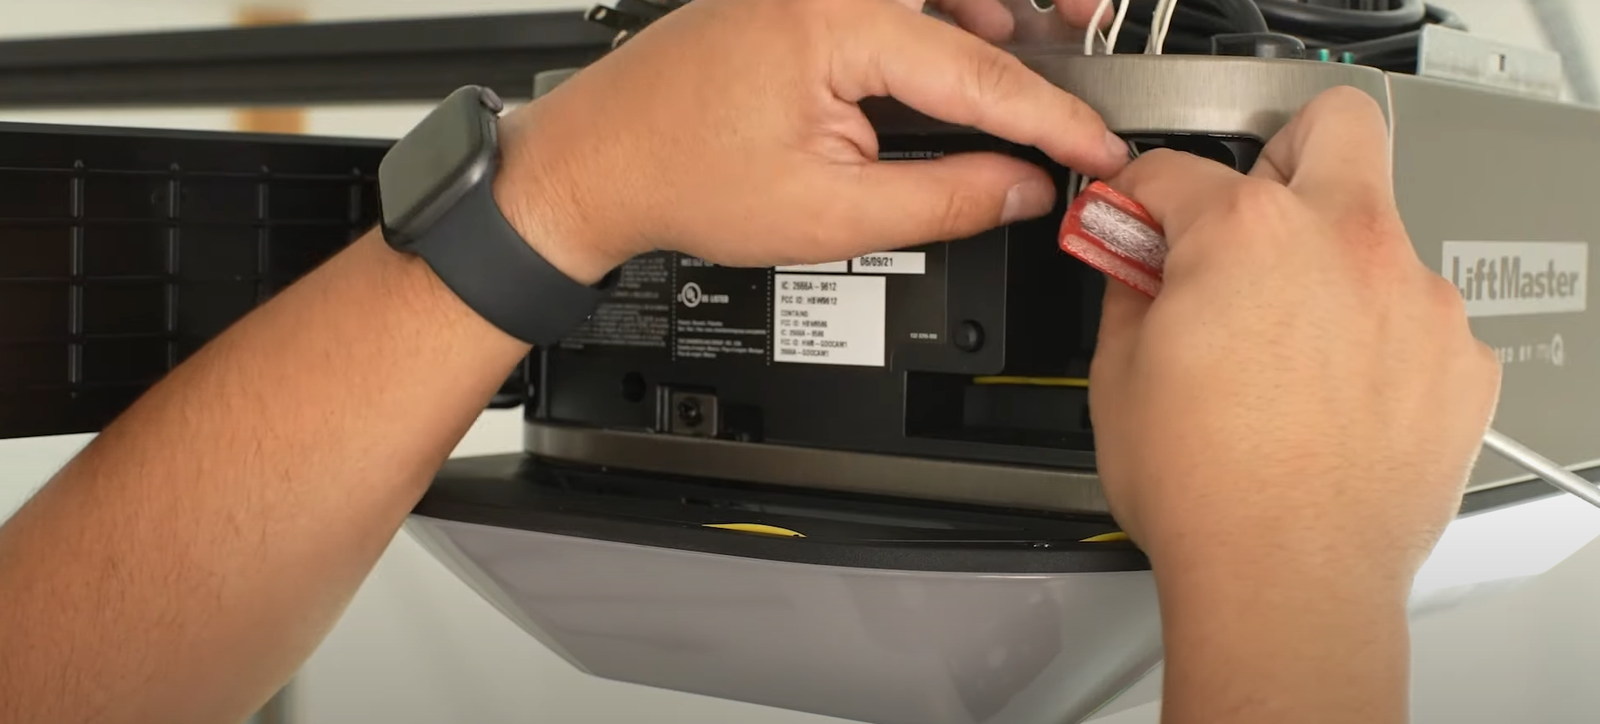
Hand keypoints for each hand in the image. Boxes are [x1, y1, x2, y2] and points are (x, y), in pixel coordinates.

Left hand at [492, 0, 1129, 282]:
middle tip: (1098, 44)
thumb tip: (1021, 189)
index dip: (1055, 121)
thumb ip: (943, 202)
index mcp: (835, 20)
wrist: (596, 163)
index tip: (1101, 151)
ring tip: (1047, 60)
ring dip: (994, 15)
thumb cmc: (678, 178)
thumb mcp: (828, 216)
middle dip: (1042, 20)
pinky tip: (968, 48)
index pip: (981, 71)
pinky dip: (944, 16)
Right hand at [1088, 87, 1500, 588]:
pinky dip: (1375, 337)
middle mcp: (1345, 242)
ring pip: (1377, 232)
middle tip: (1244, 222)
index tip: (1136, 218)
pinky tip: (1334, 395)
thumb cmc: (1206, 493)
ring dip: (1328, 265)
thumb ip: (1128, 292)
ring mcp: (1415, 297)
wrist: (1287, 582)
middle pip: (1330, 126)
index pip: (1176, 169)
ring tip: (1286, 348)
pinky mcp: (1460, 357)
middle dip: (1278, 155)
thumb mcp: (1117, 376)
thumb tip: (1134, 264)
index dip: (1139, 196)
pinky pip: (1415, 316)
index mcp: (1247, 234)